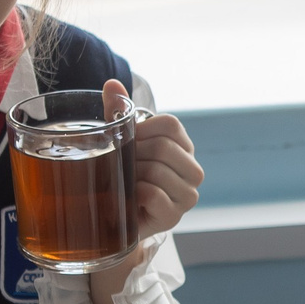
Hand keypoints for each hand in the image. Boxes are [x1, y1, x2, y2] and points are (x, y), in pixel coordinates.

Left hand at [107, 80, 204, 242]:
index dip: (143, 129)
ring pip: (157, 171)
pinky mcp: (174, 217)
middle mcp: (193, 171)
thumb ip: (119, 113)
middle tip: (122, 166)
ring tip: (125, 183)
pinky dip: (136, 194)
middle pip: (164, 147)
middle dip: (135, 154)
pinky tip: (131, 199)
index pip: (171, 125)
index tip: (128, 140)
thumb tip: (111, 83)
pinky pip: (153, 195)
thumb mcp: (122, 142)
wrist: (115, 219)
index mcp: (184, 148)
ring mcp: (188, 196)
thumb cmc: (122, 176)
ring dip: (133, 176)